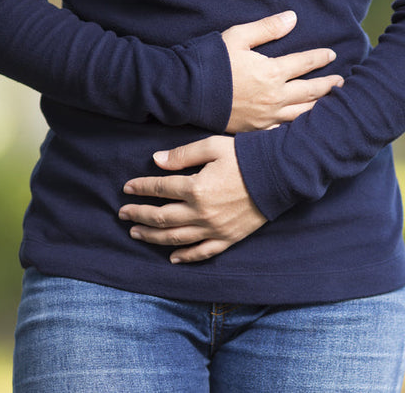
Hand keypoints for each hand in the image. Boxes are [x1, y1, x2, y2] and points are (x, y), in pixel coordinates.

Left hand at [119, 136, 266, 263]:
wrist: (281, 175)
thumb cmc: (246, 156)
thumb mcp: (213, 147)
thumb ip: (183, 155)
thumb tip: (156, 160)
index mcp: (196, 188)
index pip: (159, 189)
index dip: (141, 188)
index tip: (128, 188)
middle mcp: (202, 212)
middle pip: (162, 217)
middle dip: (139, 215)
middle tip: (123, 213)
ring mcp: (215, 229)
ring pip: (176, 238)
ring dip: (153, 237)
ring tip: (136, 233)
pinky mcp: (228, 238)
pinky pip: (203, 252)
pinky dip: (186, 257)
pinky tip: (172, 258)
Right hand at [222, 11, 343, 132]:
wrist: (188, 93)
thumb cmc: (211, 62)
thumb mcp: (238, 37)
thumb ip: (267, 29)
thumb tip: (292, 18)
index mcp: (272, 72)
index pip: (304, 63)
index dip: (320, 58)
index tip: (331, 55)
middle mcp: (274, 97)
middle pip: (310, 91)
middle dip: (329, 85)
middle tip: (341, 82)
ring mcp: (267, 116)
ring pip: (302, 113)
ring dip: (320, 107)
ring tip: (332, 103)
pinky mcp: (257, 130)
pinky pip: (285, 130)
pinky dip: (300, 126)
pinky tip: (306, 125)